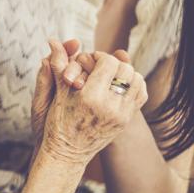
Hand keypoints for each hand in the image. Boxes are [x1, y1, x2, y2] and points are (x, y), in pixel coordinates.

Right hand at [36, 40, 147, 165]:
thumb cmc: (57, 121)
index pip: (109, 63)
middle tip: (100, 67)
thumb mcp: (56, 92)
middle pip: (126, 69)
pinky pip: (140, 94)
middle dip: (113, 63)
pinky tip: (118, 86)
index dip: (99, 56)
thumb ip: (58, 64)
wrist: (67, 153)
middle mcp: (109, 107)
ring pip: (137, 80)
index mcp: (90, 97)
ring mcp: (121, 116)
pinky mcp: (126, 121)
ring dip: (125, 73)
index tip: (90, 60)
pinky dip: (133, 85)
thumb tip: (53, 40)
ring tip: (110, 75)